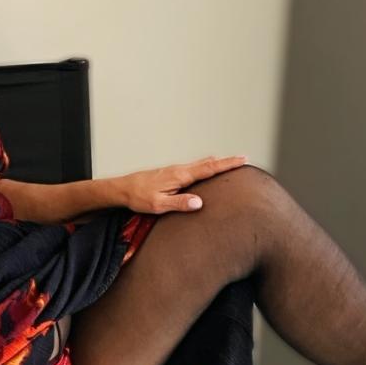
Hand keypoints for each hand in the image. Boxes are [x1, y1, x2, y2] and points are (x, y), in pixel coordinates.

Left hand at [112, 155, 248, 213]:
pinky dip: (205, 166)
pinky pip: (193, 168)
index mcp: (180, 176)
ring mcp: (175, 170)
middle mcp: (179, 169)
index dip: (227, 164)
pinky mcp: (171, 173)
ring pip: (201, 164)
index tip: (243, 159)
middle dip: (226, 161)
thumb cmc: (138, 198)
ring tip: (229, 163)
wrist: (122, 189)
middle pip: (208, 162)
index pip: (209, 168)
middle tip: (243, 159)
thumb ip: (179, 203)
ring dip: (217, 163)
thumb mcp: (158, 205)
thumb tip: (199, 202)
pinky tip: (206, 170)